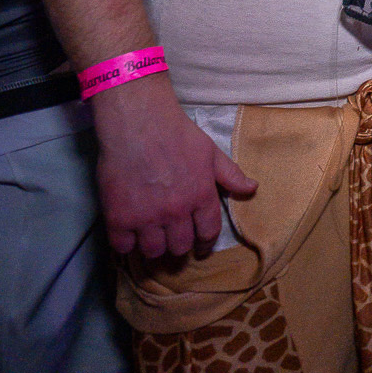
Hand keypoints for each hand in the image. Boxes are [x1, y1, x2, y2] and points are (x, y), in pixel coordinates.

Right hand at [92, 75, 257, 259]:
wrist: (138, 121)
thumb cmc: (176, 133)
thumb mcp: (210, 151)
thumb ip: (230, 174)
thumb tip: (252, 188)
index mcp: (201, 197)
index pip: (208, 234)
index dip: (204, 244)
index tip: (199, 247)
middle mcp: (176, 212)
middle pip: (180, 247)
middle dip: (179, 245)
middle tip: (171, 238)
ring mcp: (147, 217)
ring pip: (153, 251)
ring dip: (154, 247)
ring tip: (150, 238)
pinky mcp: (119, 217)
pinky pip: (123, 247)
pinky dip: (126, 245)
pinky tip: (127, 235)